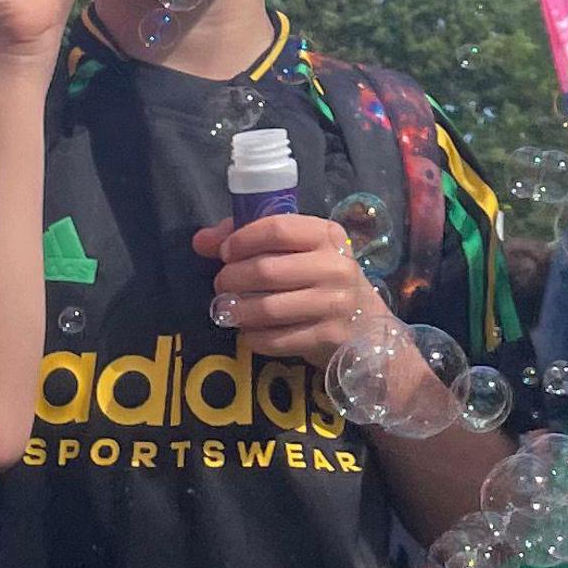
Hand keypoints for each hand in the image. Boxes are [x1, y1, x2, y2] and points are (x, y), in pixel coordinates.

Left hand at [189, 212, 386, 365]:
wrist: (367, 327)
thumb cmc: (323, 281)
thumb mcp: (299, 252)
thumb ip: (251, 239)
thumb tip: (200, 240)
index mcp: (327, 235)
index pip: (277, 228)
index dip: (241, 239)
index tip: (225, 252)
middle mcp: (335, 267)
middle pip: (266, 270)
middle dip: (231, 279)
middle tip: (222, 285)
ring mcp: (333, 304)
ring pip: (267, 308)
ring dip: (237, 311)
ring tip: (230, 310)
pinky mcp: (327, 337)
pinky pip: (275, 339)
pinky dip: (252, 337)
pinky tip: (249, 332)